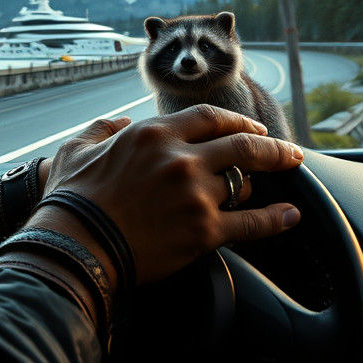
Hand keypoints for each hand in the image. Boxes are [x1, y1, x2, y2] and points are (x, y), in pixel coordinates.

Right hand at [33, 105, 302, 284]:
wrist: (77, 244)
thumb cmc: (72, 198)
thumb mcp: (76, 148)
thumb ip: (102, 128)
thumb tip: (118, 123)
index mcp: (155, 134)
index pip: (211, 118)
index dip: (237, 122)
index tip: (252, 130)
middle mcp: (182, 159)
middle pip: (243, 145)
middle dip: (272, 148)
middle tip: (288, 152)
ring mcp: (197, 195)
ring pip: (245, 184)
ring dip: (258, 186)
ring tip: (271, 189)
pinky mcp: (204, 232)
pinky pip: (252, 223)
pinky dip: (276, 220)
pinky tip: (290, 216)